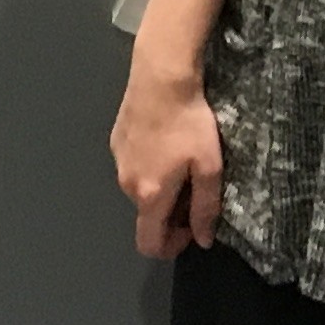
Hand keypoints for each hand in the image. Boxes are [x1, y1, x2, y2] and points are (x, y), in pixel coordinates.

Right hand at [112, 54, 222, 259]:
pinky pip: (133, 166)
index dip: (171, 247)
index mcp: (149, 196)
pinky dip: (150, 167)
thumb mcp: (209, 168)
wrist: (160, 77)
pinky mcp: (115, 140)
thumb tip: (203, 240)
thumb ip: (205, 208)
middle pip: (146, 215)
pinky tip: (165, 141)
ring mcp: (117, 161)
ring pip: (139, 189)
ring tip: (182, 161)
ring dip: (160, 188)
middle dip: (171, 213)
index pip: (149, 244)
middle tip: (195, 187)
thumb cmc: (189, 124)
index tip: (192, 228)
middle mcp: (126, 184)